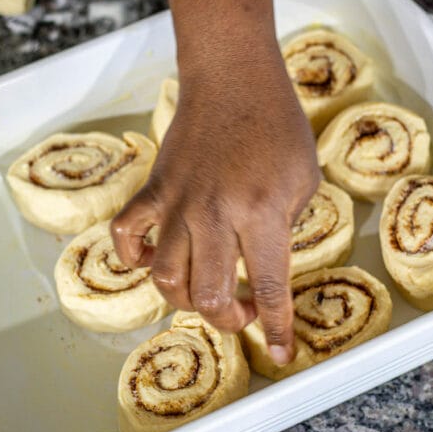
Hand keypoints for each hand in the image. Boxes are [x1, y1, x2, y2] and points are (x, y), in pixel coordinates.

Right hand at [111, 36, 320, 364]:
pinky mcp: (155, 188)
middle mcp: (215, 215)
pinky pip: (127, 234)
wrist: (232, 78)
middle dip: (229, 319)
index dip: (277, 328)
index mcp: (261, 213)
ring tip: (206, 291)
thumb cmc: (276, 124)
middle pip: (208, 296)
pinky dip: (134, 258)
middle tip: (245, 310)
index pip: (269, 288)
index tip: (282, 353)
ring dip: (185, 299)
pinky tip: (154, 260)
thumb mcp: (304, 178)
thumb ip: (288, 227)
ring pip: (166, 277)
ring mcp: (178, 203)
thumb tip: (266, 263)